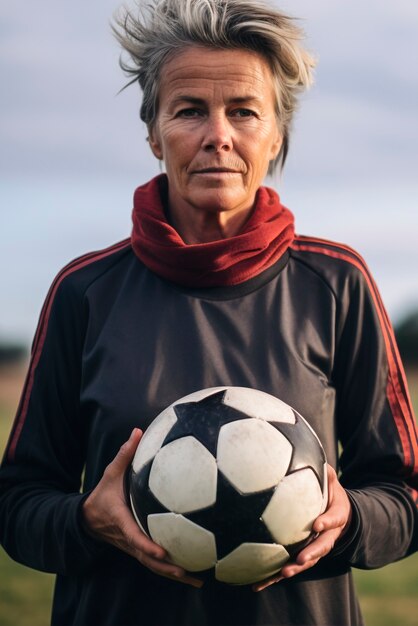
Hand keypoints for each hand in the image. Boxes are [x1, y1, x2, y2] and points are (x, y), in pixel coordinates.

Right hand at [82, 428, 202, 587]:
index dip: (146, 546)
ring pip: (153, 567)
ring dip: (173, 575)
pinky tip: (192, 573)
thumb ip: (124, 454)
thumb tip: (137, 430)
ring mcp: (133, 548)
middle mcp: (128, 539)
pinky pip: (155, 564)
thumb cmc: (102, 494)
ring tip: (198, 581)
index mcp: (121, 521)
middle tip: (189, 572)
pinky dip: (171, 570)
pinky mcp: (138, 550)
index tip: (161, 552)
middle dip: (167, 568)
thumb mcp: (110, 473)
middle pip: (147, 560)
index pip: (133, 536)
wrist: (87, 518)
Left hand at [253, 464, 351, 591]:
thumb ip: (322, 467)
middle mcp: (327, 535)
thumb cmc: (330, 491)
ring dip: (293, 570)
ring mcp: (315, 547)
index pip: (333, 519)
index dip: (326, 522)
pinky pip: (288, 566)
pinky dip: (273, 577)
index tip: (317, 523)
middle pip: (321, 548)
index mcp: (337, 515)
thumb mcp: (331, 478)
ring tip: (280, 575)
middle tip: (300, 560)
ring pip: (306, 562)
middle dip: (311, 554)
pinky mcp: (301, 555)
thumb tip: (307, 446)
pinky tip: (255, 584)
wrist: (339, 514)